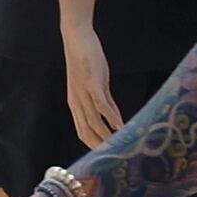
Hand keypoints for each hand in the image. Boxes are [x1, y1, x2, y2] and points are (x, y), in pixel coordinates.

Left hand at [62, 18, 120, 147]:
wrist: (77, 37)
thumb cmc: (87, 60)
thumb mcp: (97, 84)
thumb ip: (107, 103)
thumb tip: (117, 121)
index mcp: (77, 104)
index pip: (83, 132)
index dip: (94, 145)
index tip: (106, 157)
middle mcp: (77, 102)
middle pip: (86, 132)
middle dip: (100, 146)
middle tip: (114, 159)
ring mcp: (83, 93)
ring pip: (93, 122)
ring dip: (107, 136)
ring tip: (119, 146)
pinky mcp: (92, 83)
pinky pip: (101, 104)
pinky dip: (111, 117)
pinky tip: (120, 125)